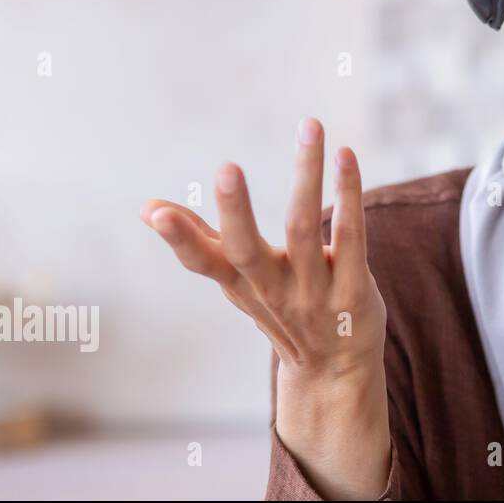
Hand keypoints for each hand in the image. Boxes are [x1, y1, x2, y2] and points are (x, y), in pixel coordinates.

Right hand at [140, 117, 390, 498]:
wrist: (336, 373)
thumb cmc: (282, 310)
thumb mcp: (237, 284)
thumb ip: (200, 242)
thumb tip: (148, 207)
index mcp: (241, 284)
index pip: (204, 264)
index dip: (180, 240)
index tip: (155, 211)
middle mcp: (274, 289)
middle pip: (248, 251)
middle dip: (235, 212)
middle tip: (225, 169)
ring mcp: (315, 292)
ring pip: (306, 229)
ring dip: (307, 176)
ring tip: (308, 128)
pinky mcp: (355, 290)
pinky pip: (353, 237)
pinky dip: (349, 194)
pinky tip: (346, 156)